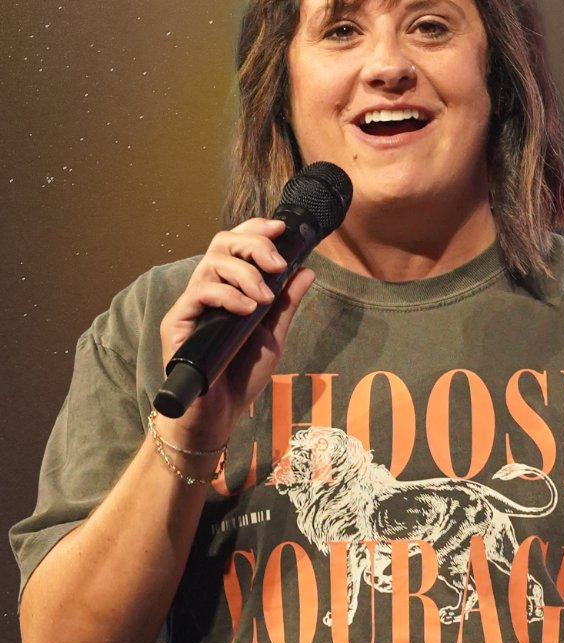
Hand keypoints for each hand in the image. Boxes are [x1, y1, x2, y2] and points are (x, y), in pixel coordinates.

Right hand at [158, 218, 314, 446]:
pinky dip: (228, 295)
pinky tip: (247, 309)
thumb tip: (307, 270)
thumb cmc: (241, 375)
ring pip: (212, 263)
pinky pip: (199, 292)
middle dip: (254, 245)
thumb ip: (287, 303)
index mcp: (230, 288)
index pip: (237, 245)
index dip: (256, 229)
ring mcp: (191, 304)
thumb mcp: (273, 335)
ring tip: (264, 299)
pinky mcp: (176, 322)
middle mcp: (208, 290)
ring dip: (246, 273)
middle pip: (223, 243)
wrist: (220, 413)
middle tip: (277, 264)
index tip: (282, 229)